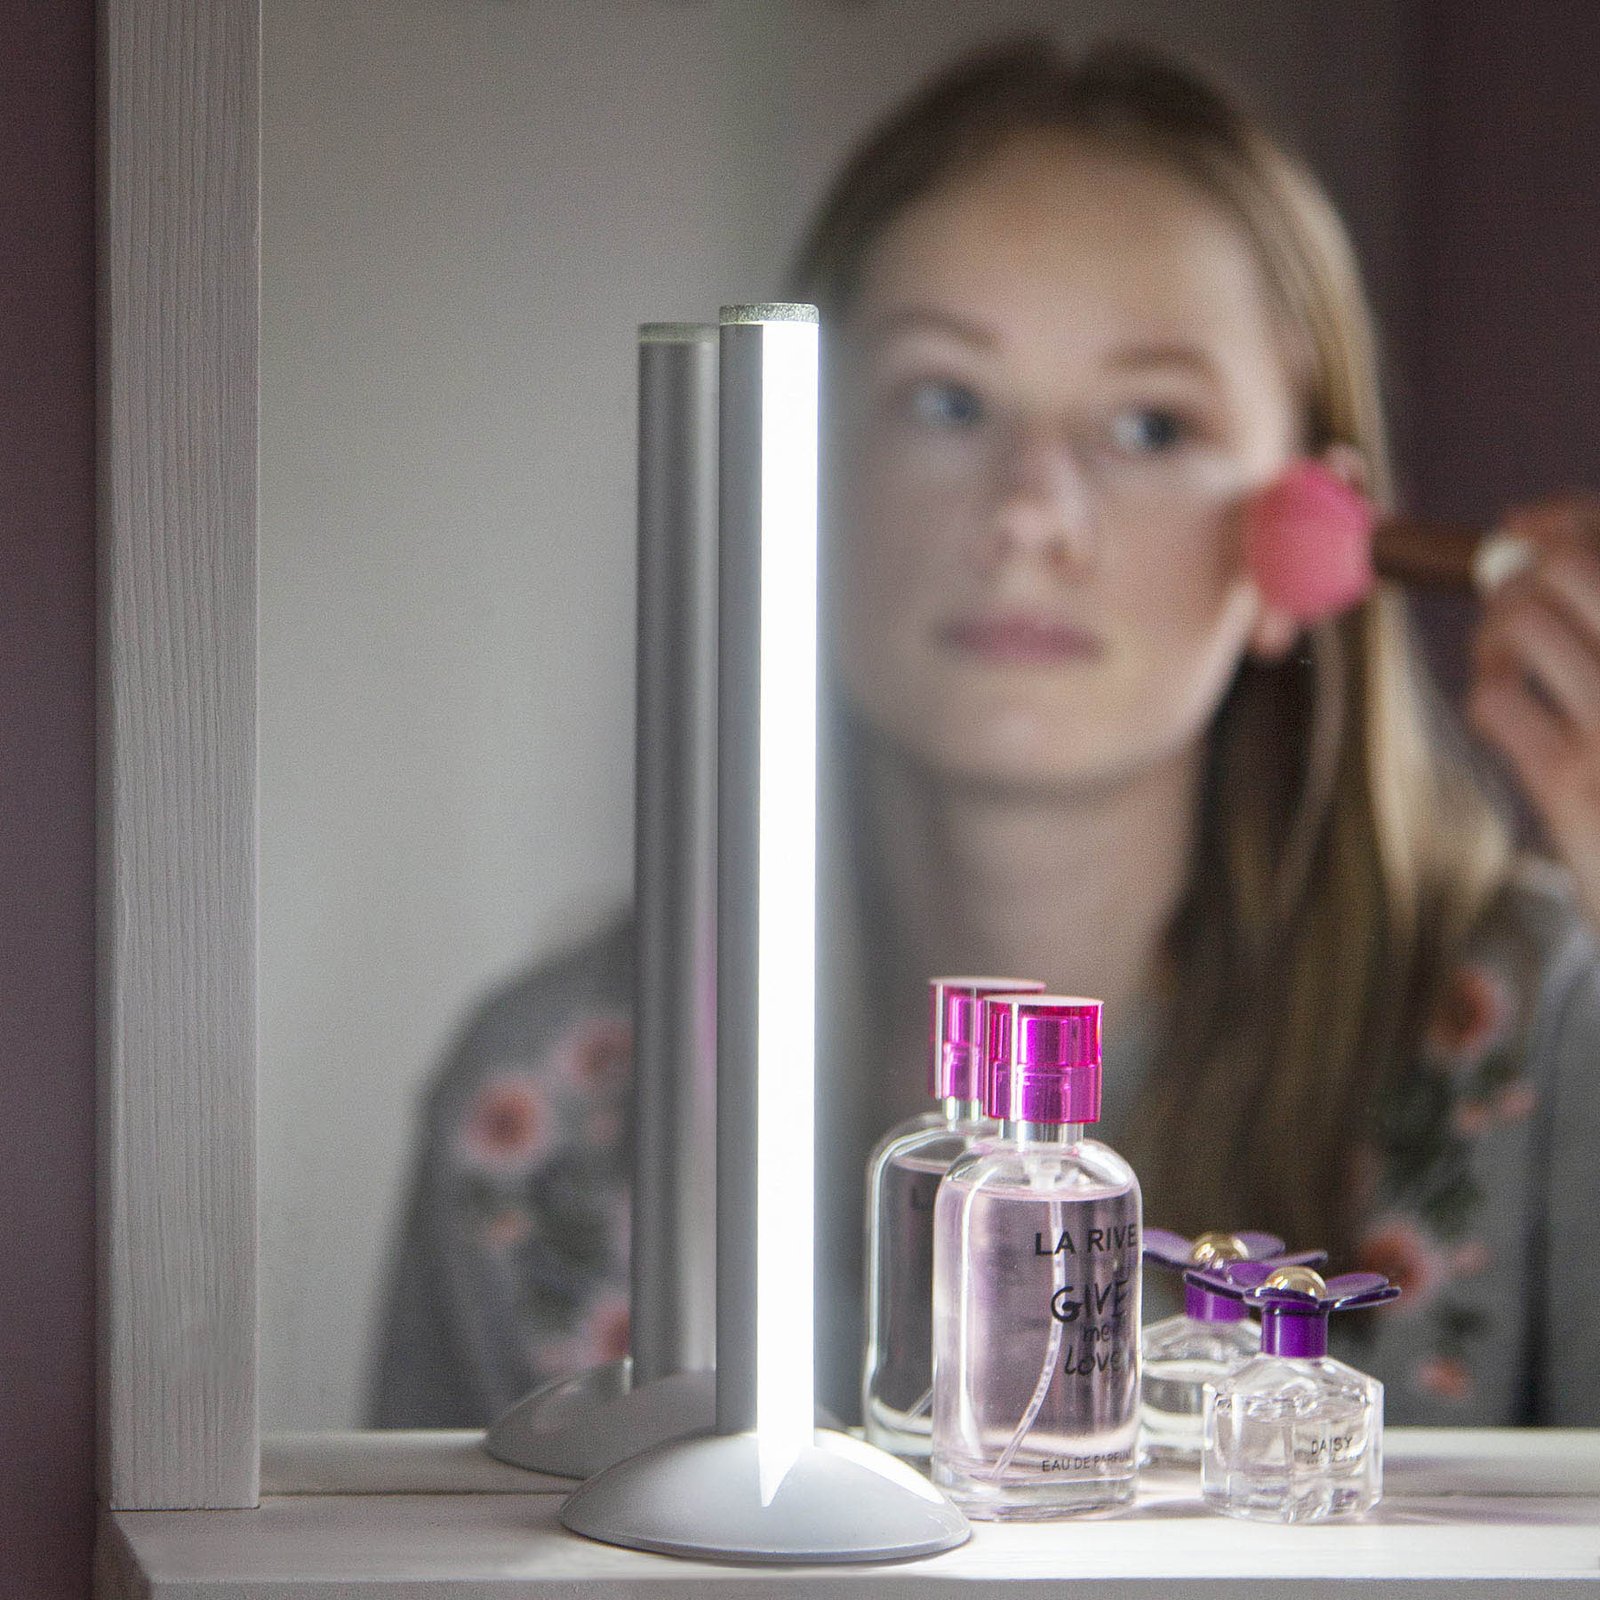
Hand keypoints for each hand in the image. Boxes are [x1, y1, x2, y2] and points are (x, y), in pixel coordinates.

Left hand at [1469, 493, 1599, 927]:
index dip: (1572, 518)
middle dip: (1526, 565)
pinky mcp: (1577, 792)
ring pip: (1526, 622)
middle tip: (1511, 590)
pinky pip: (1498, 702)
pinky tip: (1505, 703)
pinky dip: (1488, 688)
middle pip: (1576, 568)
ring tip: (1507, 653)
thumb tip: (1529, 530)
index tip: (1525, 522)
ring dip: (1499, 626)